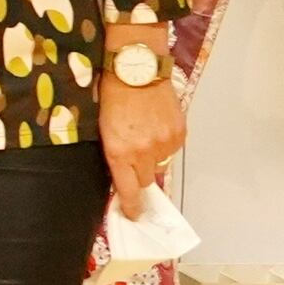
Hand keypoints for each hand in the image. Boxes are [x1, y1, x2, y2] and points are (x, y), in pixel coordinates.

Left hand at [99, 66, 188, 213]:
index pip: (129, 190)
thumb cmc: (113, 94)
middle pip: (146, 180)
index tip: (134, 215)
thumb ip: (116, 153)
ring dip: (153, 155)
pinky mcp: (179, 133)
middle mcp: (144, 152)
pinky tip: (156, 125)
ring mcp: (165, 143)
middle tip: (134, 158)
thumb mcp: (104, 128)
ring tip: (144, 131)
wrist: (137, 69)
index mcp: (120, 152)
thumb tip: (124, 172)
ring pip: (160, 163)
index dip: (132, 206)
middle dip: (139, 174)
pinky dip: (164, 143)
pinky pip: (172, 149)